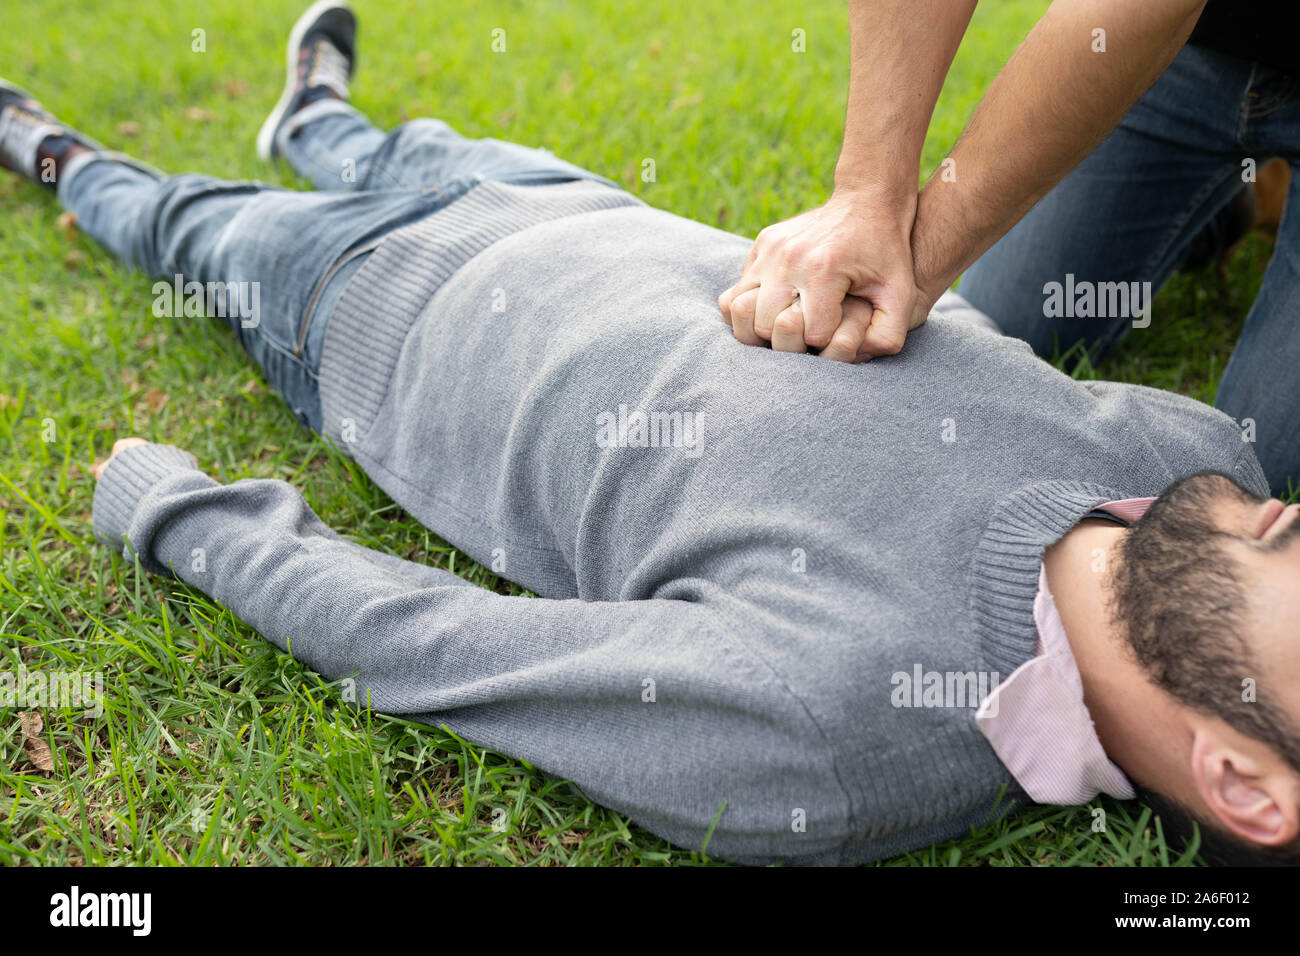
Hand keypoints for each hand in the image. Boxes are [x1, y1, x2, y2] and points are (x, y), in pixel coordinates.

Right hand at [718, 188, 924, 361]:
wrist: (868, 199)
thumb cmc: (887, 253)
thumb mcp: (900, 293)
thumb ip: (888, 334)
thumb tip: (858, 360)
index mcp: (823, 271)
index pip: (809, 336)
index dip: (826, 343)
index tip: (838, 331)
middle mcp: (789, 259)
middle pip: (767, 327)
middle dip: (788, 341)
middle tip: (808, 335)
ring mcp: (769, 250)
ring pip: (740, 312)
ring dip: (760, 328)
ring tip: (783, 327)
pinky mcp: (761, 245)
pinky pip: (735, 292)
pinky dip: (749, 309)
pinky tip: (774, 309)